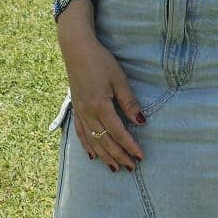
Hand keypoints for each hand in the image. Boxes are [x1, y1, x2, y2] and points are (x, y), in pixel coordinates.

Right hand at [62, 34, 144, 171]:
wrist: (76, 49)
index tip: (140, 157)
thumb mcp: (119, 79)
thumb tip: (141, 121)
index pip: (118, 132)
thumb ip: (129, 102)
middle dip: (119, 156)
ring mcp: (80, 112)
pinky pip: (81, 133)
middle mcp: (88, 113)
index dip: (130, 146)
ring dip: (104, 156)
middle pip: (105, 141)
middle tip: (132, 167)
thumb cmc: (100, 61)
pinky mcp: (75, 109)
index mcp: (100, 106)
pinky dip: (87, 146)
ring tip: (115, 168)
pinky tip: (92, 156)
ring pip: (92, 141)